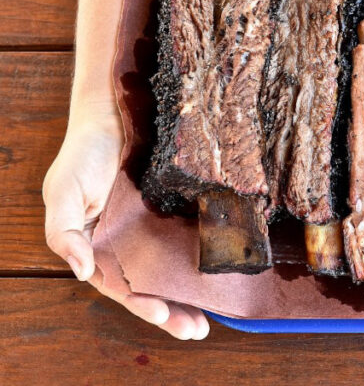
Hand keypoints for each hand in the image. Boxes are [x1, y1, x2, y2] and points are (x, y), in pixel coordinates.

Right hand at [43, 104, 209, 339]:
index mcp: (99, 247)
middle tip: (198, 329)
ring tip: (214, 317)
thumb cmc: (84, 152)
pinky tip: (225, 274)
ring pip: (175, 270)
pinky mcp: (179, 209)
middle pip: (152, 286)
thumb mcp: (63, 192)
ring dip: (192, 295)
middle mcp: (129, 243)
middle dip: (174, 311)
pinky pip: (194, 239)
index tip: (165, 317)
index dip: (143, 305)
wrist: (117, 111)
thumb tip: (83, 272)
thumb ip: (64, 233)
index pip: (122, 287)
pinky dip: (207, 259)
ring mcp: (155, 228)